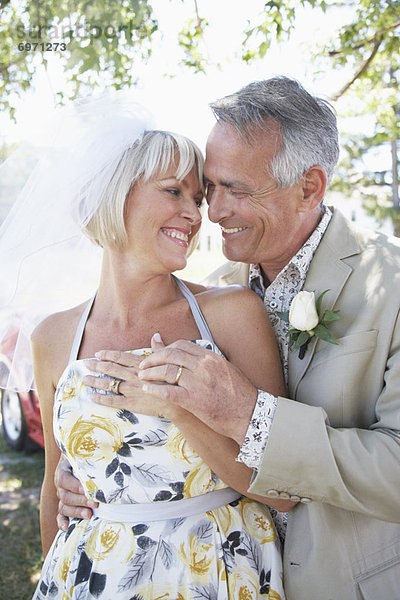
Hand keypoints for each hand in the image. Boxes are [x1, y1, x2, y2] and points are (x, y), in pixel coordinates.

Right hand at [55, 457, 97, 529]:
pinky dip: (62, 522)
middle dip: (81, 501)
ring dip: (77, 512)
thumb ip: (92, 455)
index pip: (64, 480)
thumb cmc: (87, 454)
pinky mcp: (65, 505)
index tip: (87, 489)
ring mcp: (62, 496)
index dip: (75, 486)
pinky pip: (60, 516)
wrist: (81, 458)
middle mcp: (60, 485)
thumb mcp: (87, 452)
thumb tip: (106, 454)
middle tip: (95, 503)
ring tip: (89, 515)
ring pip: (64, 507)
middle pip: (66, 496)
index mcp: (63, 470)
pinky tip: (67, 528)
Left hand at [83, 343, 173, 417]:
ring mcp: (130, 390)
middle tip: (85, 364)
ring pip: (108, 384)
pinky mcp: (130, 403)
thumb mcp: (168, 362)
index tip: (97, 353)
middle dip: (96, 366)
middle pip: (110, 369)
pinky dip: (100, 398)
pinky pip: (111, 400)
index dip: (108, 355)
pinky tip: (91, 396)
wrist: (177, 402)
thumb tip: (156, 336)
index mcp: (141, 365)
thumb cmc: (175, 381)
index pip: (120, 357)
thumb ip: (159, 349)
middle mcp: (133, 375)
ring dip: (95, 381)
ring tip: (84, 379)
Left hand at [138, 334, 257, 444]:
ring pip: (166, 371)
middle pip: (170, 355)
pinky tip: (147, 390)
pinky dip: (154, 390)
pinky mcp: (193, 400)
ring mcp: (198, 383)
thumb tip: (193, 354)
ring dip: (150, 373)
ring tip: (142, 376)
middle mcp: (203, 366)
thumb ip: (207, 361)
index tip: (158, 354)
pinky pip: (167, 392)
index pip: (181, 345)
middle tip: (143, 365)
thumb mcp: (225, 369)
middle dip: (153, 358)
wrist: (250, 414)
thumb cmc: (239, 394)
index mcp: (211, 357)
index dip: (165, 348)